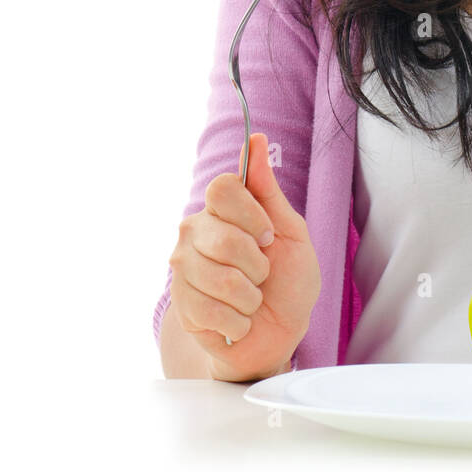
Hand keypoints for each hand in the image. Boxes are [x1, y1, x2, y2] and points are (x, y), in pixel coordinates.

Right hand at [168, 132, 320, 379]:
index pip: (222, 189)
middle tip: (262, 274)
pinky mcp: (181, 306)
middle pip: (223, 237)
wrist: (279, 333)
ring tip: (251, 299)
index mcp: (222, 211)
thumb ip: (267, 189)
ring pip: (219, 278)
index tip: (267, 235)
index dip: (251, 215)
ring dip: (250, 296)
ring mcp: (183, 270)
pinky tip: (238, 321)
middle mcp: (194, 234)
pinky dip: (238, 321)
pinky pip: (211, 310)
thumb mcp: (290, 231)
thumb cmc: (289, 279)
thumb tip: (255, 139)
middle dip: (257, 263)